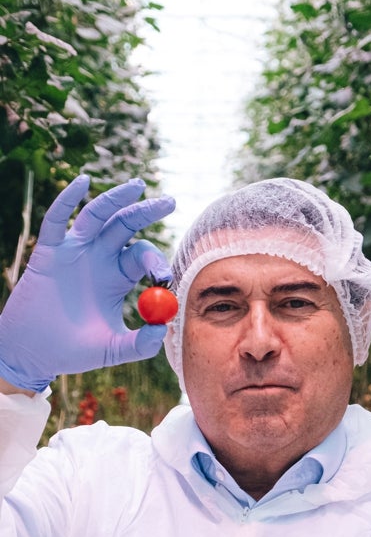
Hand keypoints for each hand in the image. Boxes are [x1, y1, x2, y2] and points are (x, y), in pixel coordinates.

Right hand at [0, 174, 175, 391]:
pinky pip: (56, 220)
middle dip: (147, 212)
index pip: (142, 255)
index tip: (163, 276)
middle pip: (126, 225)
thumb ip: (140, 344)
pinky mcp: (48, 251)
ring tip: (138, 186)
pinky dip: (68, 199)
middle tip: (170, 202)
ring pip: (98, 215)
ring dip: (117, 198)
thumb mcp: (113, 350)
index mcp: (118, 276)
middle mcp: (99, 258)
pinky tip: (82, 182)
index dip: (155, 260)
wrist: (34, 354)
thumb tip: (164, 330)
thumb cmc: (75, 351)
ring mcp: (73, 251)